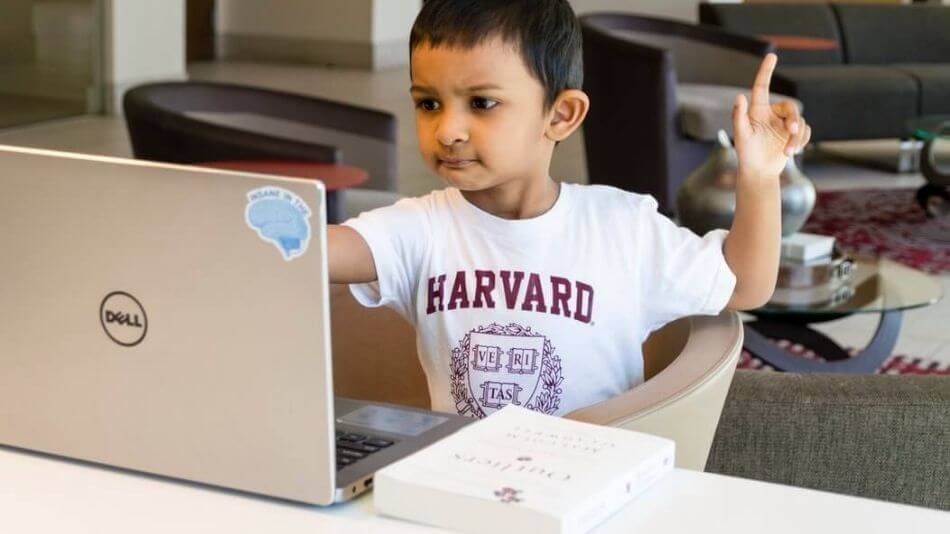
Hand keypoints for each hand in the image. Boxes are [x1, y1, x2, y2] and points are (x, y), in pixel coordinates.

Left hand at [732, 53, 810, 178]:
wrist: (759, 171)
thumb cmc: (746, 153)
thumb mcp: (741, 135)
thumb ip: (739, 116)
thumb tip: (739, 96)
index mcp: (758, 110)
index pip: (762, 86)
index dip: (766, 70)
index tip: (772, 55)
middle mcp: (772, 113)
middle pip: (791, 108)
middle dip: (794, 121)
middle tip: (793, 132)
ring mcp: (784, 123)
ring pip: (800, 122)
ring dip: (796, 138)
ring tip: (789, 152)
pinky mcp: (794, 133)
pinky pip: (806, 131)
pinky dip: (801, 141)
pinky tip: (793, 152)